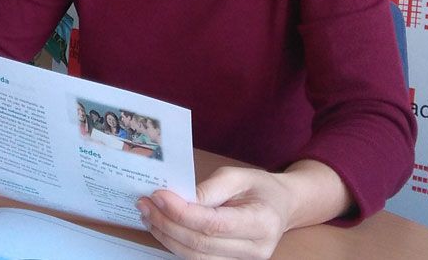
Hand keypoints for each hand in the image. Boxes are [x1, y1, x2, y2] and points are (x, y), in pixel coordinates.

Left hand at [137, 166, 292, 259]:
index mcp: (261, 222)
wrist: (281, 206)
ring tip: (149, 215)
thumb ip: (210, 188)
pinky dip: (176, 244)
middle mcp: (255, 249)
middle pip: (201, 244)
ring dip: (166, 236)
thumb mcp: (238, 176)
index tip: (158, 196)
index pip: (214, 224)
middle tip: (146, 204)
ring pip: (195, 257)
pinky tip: (163, 227)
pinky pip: (198, 259)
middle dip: (167, 224)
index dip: (182, 212)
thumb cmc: (261, 188)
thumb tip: (178, 199)